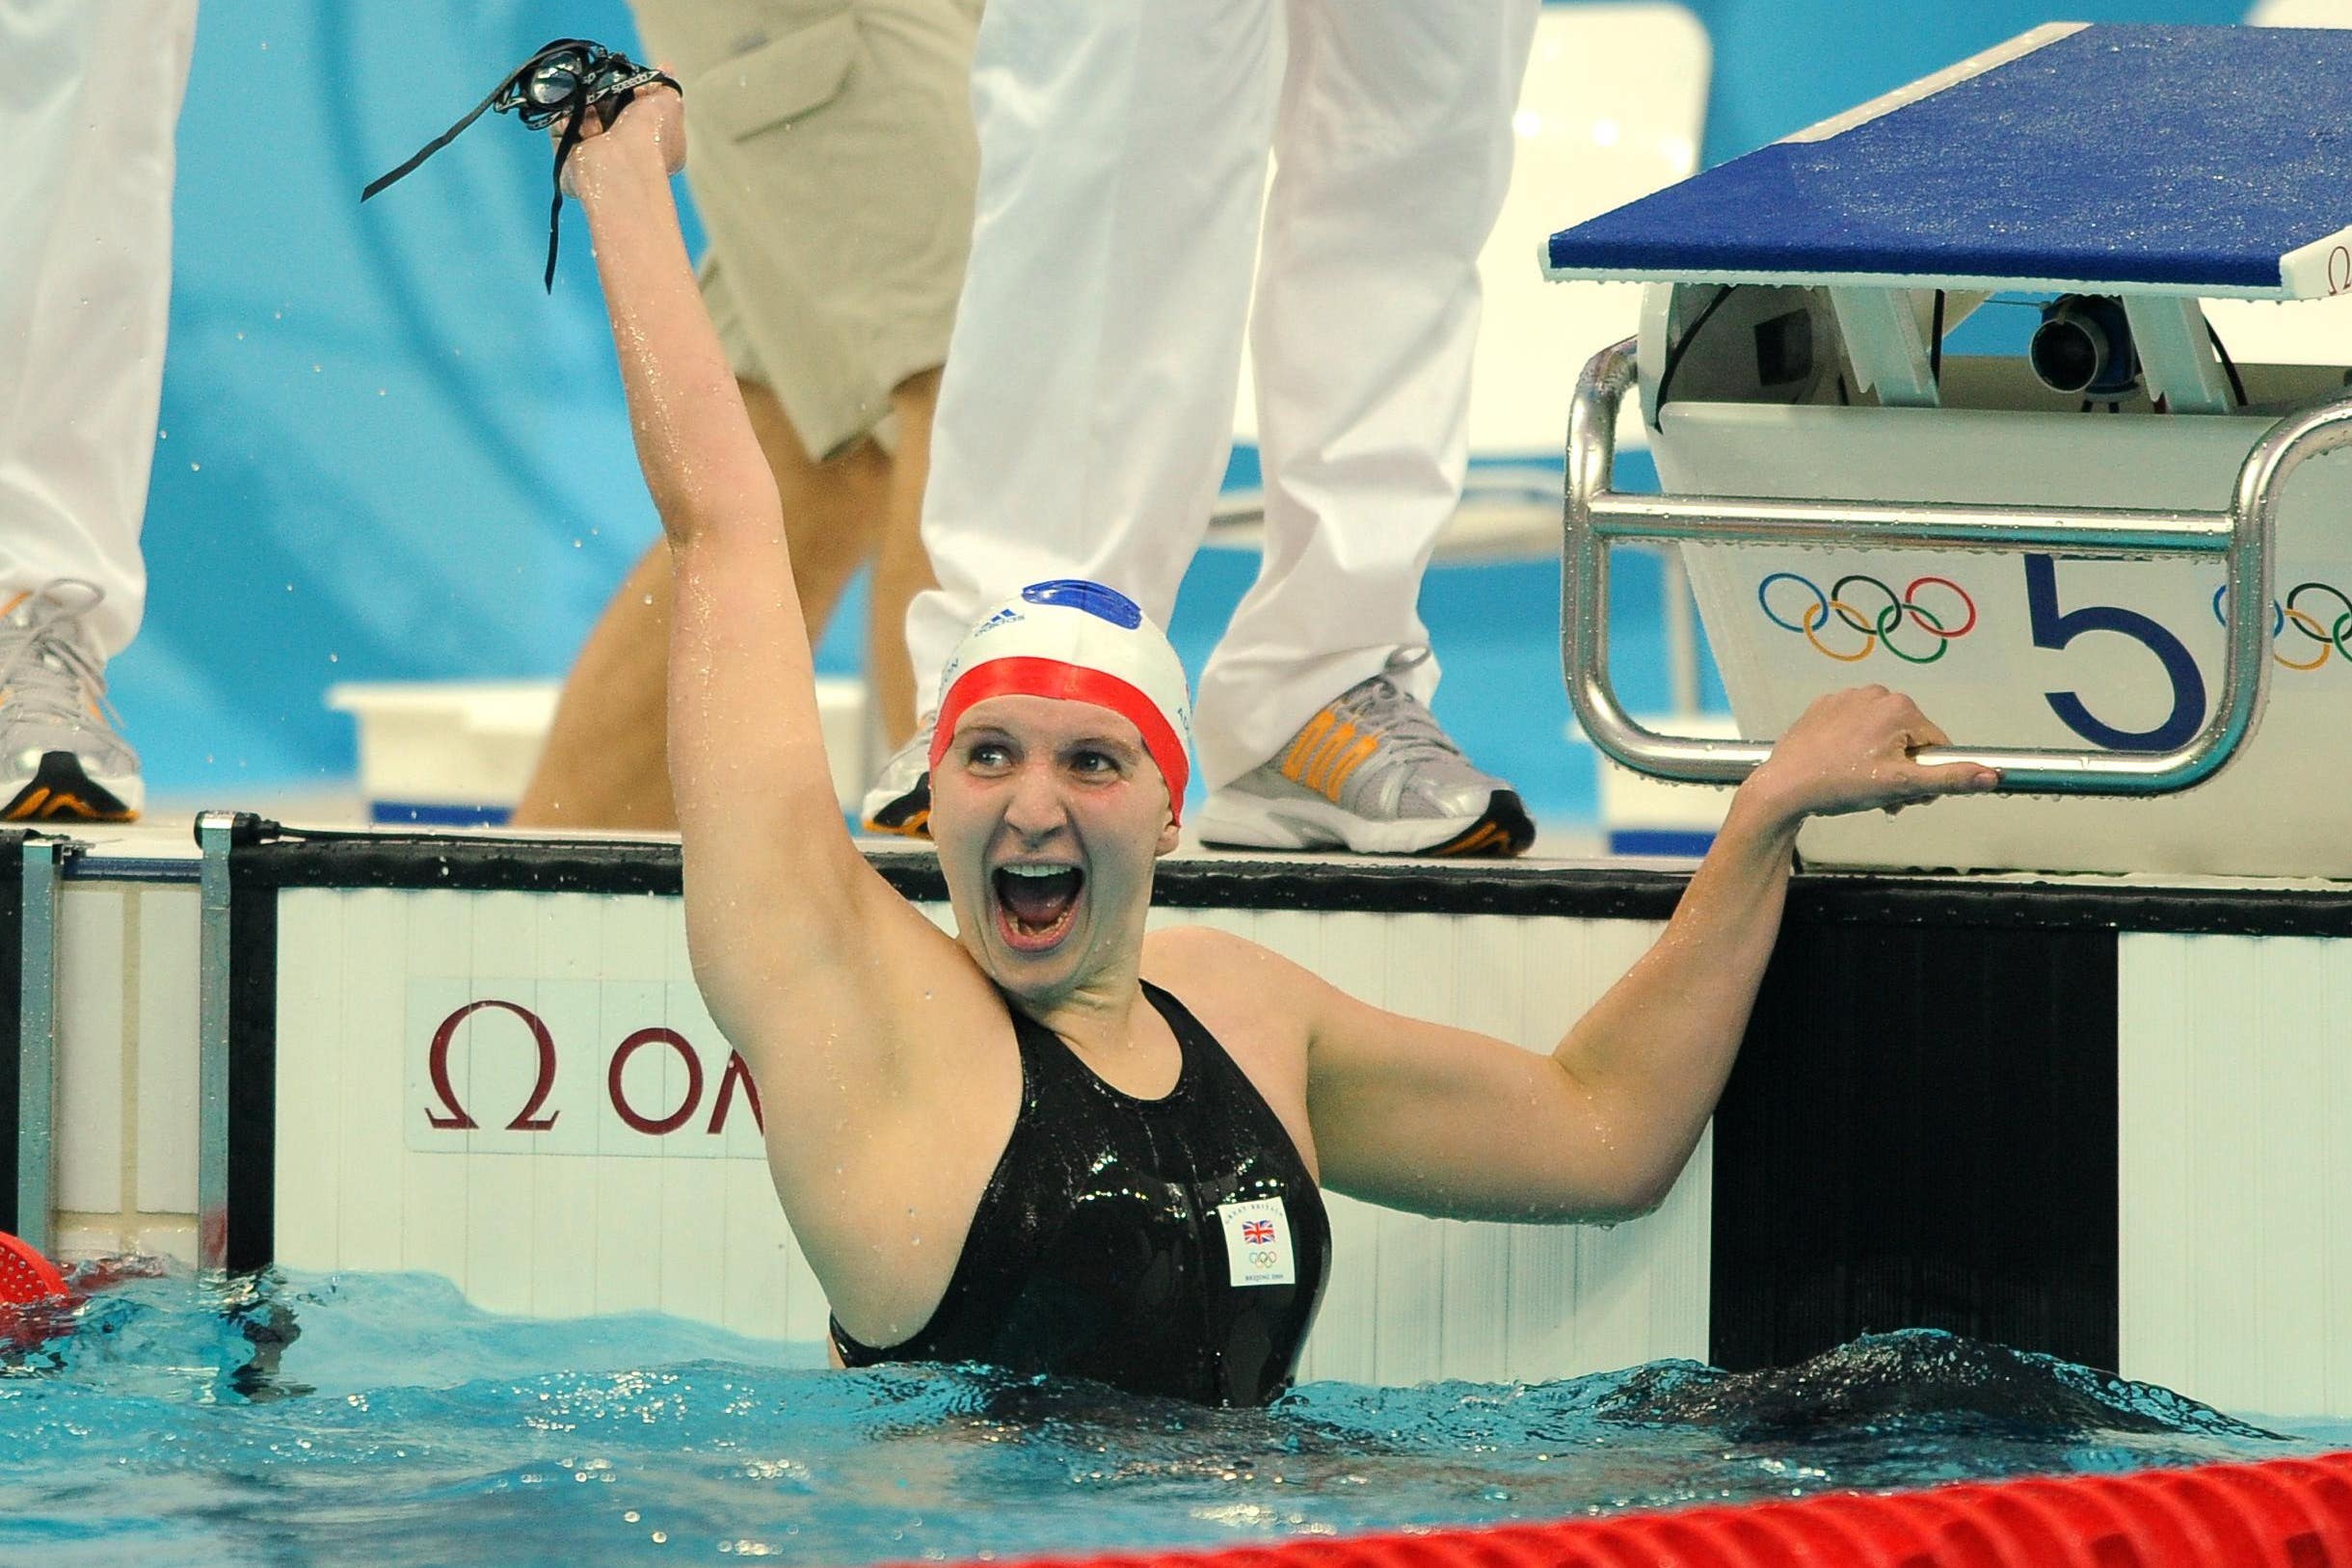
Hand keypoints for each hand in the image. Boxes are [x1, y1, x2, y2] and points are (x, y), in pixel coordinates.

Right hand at [558, 82, 685, 197]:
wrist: (621, 162)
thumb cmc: (651, 135)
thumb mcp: (670, 103)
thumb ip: (665, 84)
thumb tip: (664, 67)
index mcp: (653, 139)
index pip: (637, 107)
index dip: (631, 90)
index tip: (627, 80)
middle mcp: (626, 149)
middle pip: (606, 106)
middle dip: (603, 95)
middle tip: (606, 94)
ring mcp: (598, 154)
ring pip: (582, 113)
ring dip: (585, 107)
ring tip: (594, 116)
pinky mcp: (572, 157)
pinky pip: (561, 127)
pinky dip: (566, 120)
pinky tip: (577, 123)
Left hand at [1742, 685, 1998, 829]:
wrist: (1784, 786)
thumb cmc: (1840, 785)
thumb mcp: (1901, 786)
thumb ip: (1949, 779)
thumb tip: (1992, 776)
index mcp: (1900, 708)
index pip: (1936, 745)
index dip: (1926, 775)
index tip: (1906, 793)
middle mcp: (1875, 693)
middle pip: (1909, 737)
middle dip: (1903, 768)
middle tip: (1881, 794)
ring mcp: (1846, 697)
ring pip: (1882, 733)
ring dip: (1880, 759)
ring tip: (1858, 782)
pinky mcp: (1823, 706)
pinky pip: (1853, 727)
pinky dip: (1853, 746)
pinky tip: (1839, 765)